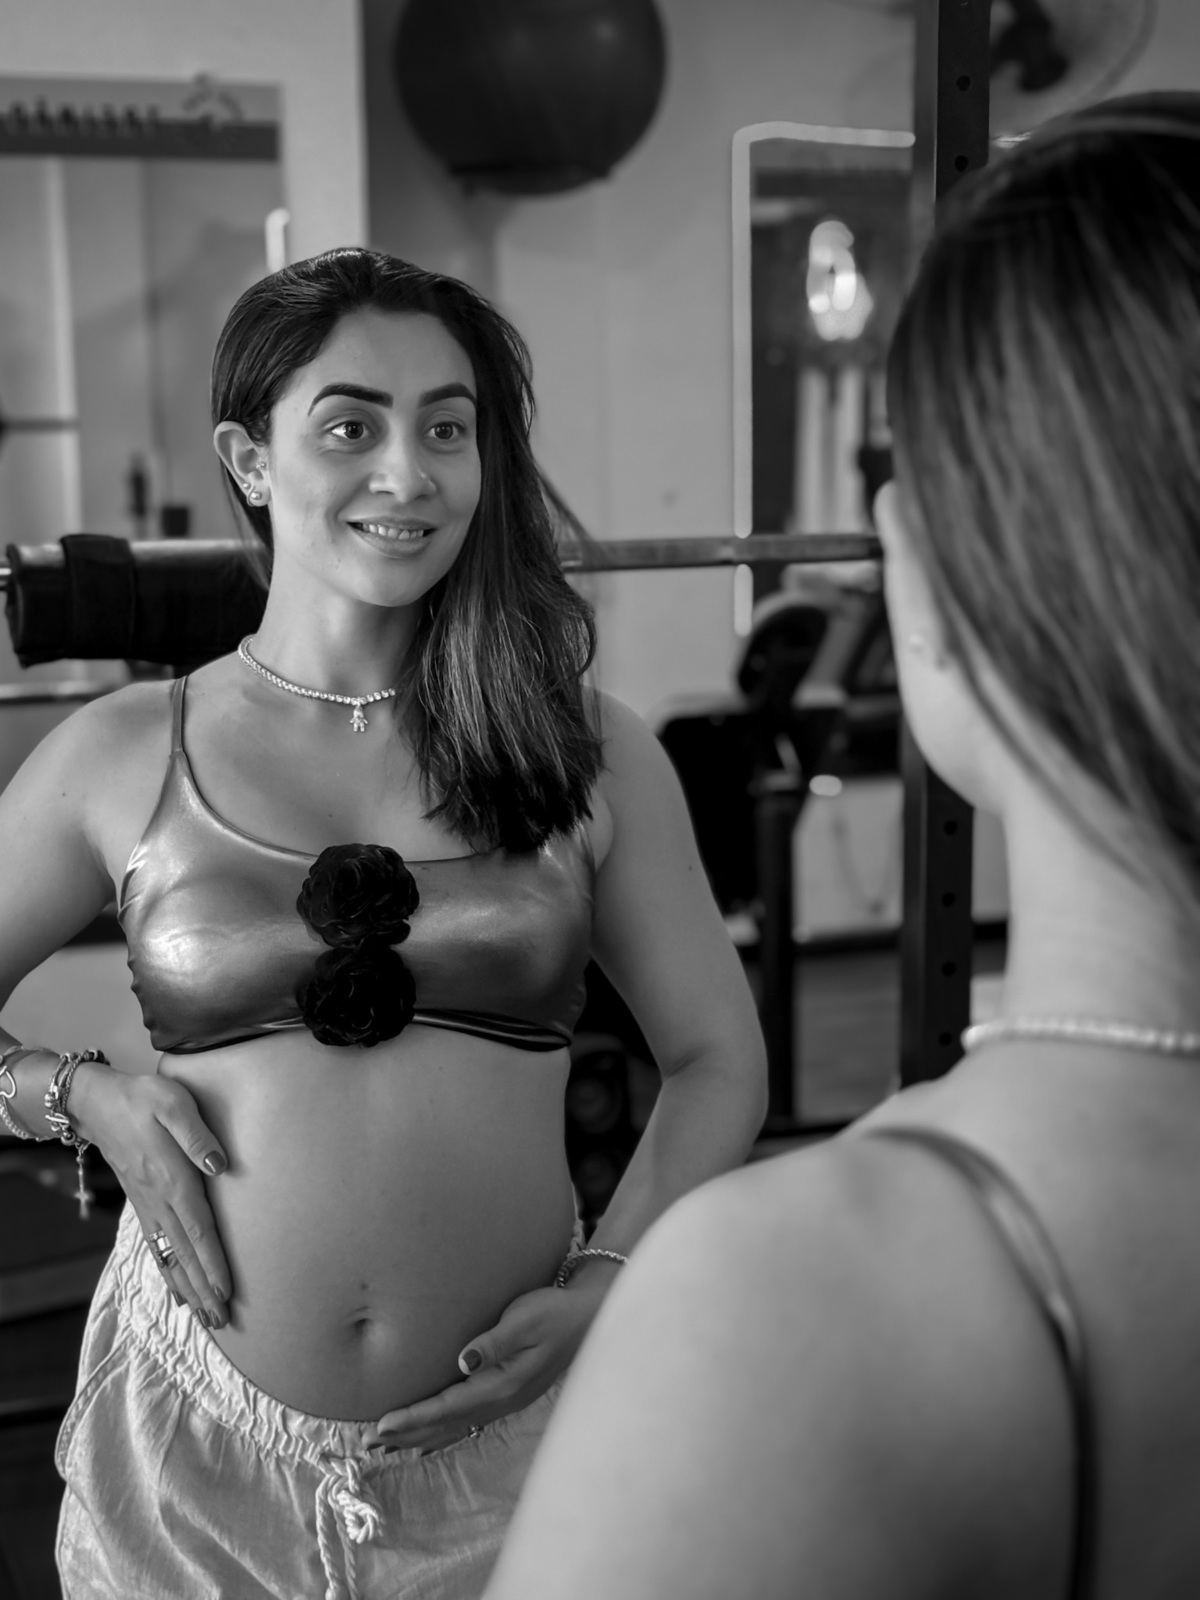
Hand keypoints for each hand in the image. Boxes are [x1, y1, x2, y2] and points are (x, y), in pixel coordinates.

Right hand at [69, 1059, 231, 1326]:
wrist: (99, 1104)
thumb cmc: (142, 1098)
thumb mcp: (174, 1103)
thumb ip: (198, 1136)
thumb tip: (220, 1166)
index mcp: (173, 1180)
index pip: (198, 1231)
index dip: (213, 1264)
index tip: (226, 1293)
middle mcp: (159, 1202)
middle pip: (186, 1255)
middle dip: (204, 1290)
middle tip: (223, 1322)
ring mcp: (148, 1207)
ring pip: (170, 1257)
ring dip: (189, 1289)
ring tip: (206, 1318)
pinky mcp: (142, 1205)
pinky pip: (156, 1248)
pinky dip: (168, 1274)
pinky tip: (177, 1292)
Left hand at [364, 1275, 611, 1453]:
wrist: (588, 1317)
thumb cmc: (555, 1311)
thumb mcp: (525, 1319)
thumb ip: (494, 1341)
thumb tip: (463, 1361)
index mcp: (502, 1384)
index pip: (448, 1407)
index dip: (413, 1417)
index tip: (381, 1424)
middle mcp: (502, 1400)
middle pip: (447, 1424)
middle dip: (408, 1433)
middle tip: (370, 1442)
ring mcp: (507, 1401)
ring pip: (456, 1426)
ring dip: (421, 1435)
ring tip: (390, 1444)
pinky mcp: (508, 1393)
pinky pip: (468, 1420)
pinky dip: (443, 1430)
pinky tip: (431, 1439)